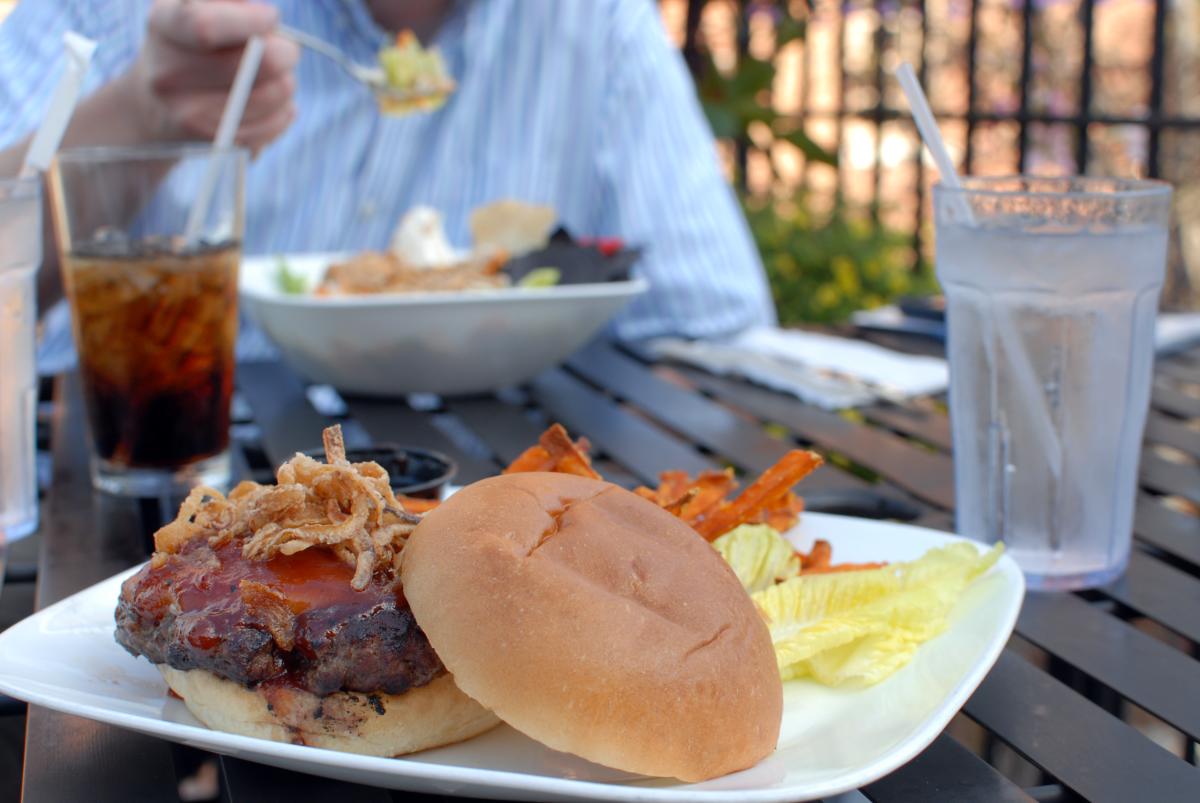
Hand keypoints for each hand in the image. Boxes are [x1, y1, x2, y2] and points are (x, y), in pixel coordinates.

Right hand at [125, 0, 299, 149]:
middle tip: (285, 50)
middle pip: (258, 63)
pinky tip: (275, 104)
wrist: (154, 106)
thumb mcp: (196, 8)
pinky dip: (284, 112)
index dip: (251, 22)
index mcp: (164, 24)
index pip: (205, 26)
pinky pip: (273, 125)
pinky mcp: (214, 140)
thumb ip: (230, 3)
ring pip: (273, 94)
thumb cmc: (191, 45)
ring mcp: (189, 112)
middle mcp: (168, 72)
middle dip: (285, 53)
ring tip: (275, 78)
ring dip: (287, 83)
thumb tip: (266, 20)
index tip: (270, 18)